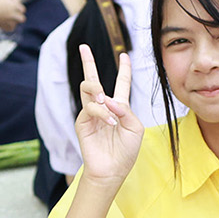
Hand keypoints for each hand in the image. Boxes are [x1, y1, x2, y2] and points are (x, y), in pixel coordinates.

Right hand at [74, 46, 145, 186]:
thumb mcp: (135, 127)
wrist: (113, 169)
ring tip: (104, 100)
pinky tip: (110, 122)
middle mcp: (104, 107)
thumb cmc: (126, 151)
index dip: (124, 69)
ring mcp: (91, 114)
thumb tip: (107, 99)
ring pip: (88, 88)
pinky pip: (91, 108)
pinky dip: (101, 112)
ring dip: (97, 90)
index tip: (124, 55)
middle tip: (83, 47)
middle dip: (87, 62)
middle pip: (94, 79)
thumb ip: (126, 110)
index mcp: (119, 107)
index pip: (121, 83)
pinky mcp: (83, 122)